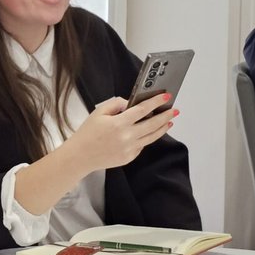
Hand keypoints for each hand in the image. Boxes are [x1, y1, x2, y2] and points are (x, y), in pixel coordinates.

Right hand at [61, 94, 177, 172]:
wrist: (80, 156)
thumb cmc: (88, 133)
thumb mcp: (99, 112)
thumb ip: (116, 104)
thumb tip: (131, 103)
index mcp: (119, 123)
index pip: (143, 110)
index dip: (156, 102)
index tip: (166, 96)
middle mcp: (127, 137)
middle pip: (152, 124)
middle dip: (165, 116)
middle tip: (174, 110)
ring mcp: (129, 149)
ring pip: (152, 137)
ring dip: (162, 128)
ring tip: (169, 121)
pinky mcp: (129, 157)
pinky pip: (142, 145)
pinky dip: (148, 138)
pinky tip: (151, 132)